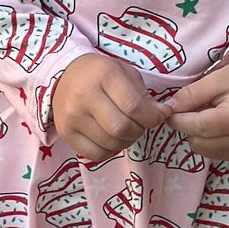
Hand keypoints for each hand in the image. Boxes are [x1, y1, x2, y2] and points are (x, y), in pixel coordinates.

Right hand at [50, 54, 167, 163]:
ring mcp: (72, 116)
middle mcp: (84, 95)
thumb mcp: (125, 73)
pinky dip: (109, 151)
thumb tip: (163, 115)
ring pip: (110, 143)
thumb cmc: (100, 74)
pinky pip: (95, 154)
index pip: (133, 106)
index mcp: (103, 75)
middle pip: (121, 128)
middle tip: (140, 124)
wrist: (65, 74)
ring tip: (126, 130)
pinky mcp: (65, 132)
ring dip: (126, 141)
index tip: (159, 116)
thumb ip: (144, 95)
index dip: (152, 117)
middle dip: (139, 130)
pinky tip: (111, 138)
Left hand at [166, 62, 228, 162]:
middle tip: (196, 107)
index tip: (169, 109)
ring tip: (209, 114)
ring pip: (201, 149)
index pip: (198, 127)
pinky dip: (206, 140)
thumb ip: (191, 94)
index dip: (178, 119)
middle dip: (188, 125)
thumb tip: (168, 108)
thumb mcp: (217, 78)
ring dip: (196, 133)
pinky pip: (210, 152)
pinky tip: (216, 125)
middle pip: (197, 141)